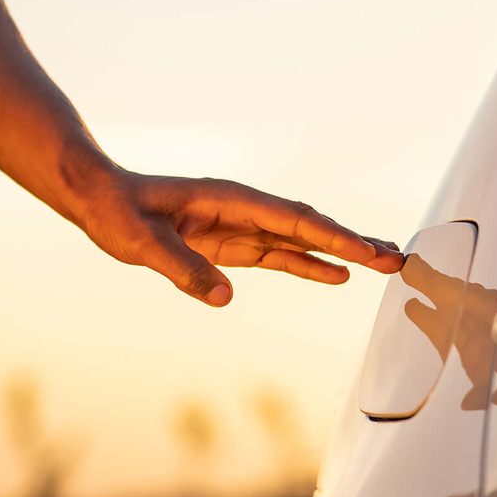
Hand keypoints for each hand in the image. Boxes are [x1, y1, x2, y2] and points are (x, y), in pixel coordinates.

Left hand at [74, 171, 403, 306]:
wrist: (97, 198)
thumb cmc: (115, 212)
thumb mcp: (140, 242)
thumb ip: (181, 268)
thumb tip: (224, 298)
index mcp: (228, 199)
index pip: (290, 220)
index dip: (331, 237)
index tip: (367, 253)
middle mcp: (242, 209)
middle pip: (307, 226)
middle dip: (352, 242)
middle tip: (399, 260)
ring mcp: (238, 226)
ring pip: (300, 241)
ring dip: (340, 254)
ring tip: (385, 265)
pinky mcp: (229, 245)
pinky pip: (277, 255)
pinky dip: (308, 265)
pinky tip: (337, 275)